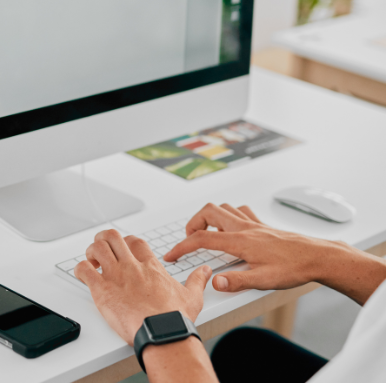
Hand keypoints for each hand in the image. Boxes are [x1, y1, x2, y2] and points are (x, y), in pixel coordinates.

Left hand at [75, 229, 211, 343]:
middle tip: (102, 248)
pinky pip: (84, 270)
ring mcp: (116, 276)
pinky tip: (82, 274)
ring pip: (96, 247)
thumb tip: (205, 271)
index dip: (127, 241)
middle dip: (104, 239)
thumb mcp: (192, 296)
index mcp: (150, 266)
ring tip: (92, 260)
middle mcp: (131, 266)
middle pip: (113, 237)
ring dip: (91, 251)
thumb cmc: (175, 319)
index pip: (135, 241)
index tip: (124, 249)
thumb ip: (197, 280)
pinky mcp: (102, 290)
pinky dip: (79, 269)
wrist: (162, 333)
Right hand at [164, 203, 330, 292]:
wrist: (317, 256)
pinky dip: (229, 214)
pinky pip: (239, 210)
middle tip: (189, 240)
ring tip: (207, 233)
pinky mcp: (261, 224)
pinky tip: (231, 227)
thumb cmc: (294, 268)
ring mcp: (253, 223)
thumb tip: (214, 282)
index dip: (182, 246)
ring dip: (209, 217)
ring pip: (223, 207)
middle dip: (193, 224)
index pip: (202, 238)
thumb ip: (236, 281)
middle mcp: (244, 227)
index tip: (172, 254)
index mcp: (240, 240)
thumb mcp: (263, 281)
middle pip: (208, 212)